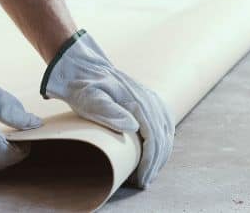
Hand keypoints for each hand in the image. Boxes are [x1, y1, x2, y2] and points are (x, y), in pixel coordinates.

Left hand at [40, 30, 174, 187]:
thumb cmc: (83, 87)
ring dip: (161, 155)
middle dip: (155, 164)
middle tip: (143, 183)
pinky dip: (164, 142)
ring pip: (166, 132)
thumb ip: (108, 111)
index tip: (142, 180)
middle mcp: (148, 100)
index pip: (153, 138)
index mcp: (137, 102)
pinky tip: (157, 154)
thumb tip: (134, 127)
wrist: (83, 67)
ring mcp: (150, 99)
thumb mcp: (88, 99)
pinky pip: (165, 123)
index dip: (149, 163)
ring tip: (149, 173)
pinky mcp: (149, 100)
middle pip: (162, 138)